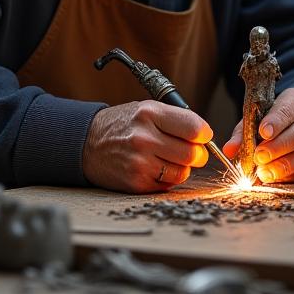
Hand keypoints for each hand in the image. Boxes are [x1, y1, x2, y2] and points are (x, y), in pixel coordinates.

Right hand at [82, 100, 211, 192]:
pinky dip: (167, 178)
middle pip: (192, 154)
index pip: (194, 128)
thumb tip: (205, 136)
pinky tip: (155, 167)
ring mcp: (139, 162)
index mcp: (149, 113)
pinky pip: (168, 184)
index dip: (204, 135)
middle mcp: (144, 137)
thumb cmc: (124, 124)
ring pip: (183, 172)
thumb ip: (176, 119)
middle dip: (197, 154)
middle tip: (190, 151)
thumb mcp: (147, 109)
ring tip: (169, 158)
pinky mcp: (136, 182)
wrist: (88, 143)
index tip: (203, 136)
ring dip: (182, 167)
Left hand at [223, 87, 293, 182]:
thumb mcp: (259, 116)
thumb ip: (244, 132)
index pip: (288, 109)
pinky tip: (276, 178)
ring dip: (284, 166)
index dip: (276, 122)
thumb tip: (229, 150)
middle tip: (259, 158)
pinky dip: (292, 176)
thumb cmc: (274, 118)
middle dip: (276, 148)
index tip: (262, 133)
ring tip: (265, 173)